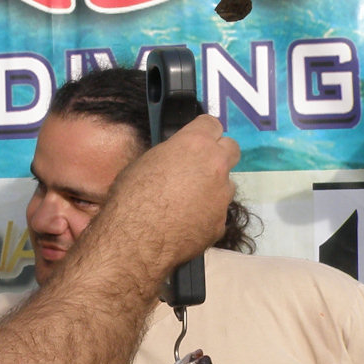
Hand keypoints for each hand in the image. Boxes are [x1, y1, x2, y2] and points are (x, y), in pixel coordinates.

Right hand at [99, 115, 237, 270]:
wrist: (136, 239)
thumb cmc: (131, 195)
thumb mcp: (145, 162)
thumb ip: (170, 155)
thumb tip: (176, 160)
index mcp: (195, 144)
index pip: (212, 123)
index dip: (203, 132)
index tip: (196, 140)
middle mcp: (216, 166)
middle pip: (232, 148)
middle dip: (218, 154)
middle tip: (200, 166)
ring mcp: (222, 196)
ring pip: (226, 184)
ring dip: (213, 188)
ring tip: (188, 202)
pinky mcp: (221, 223)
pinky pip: (217, 213)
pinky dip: (206, 215)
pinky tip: (186, 223)